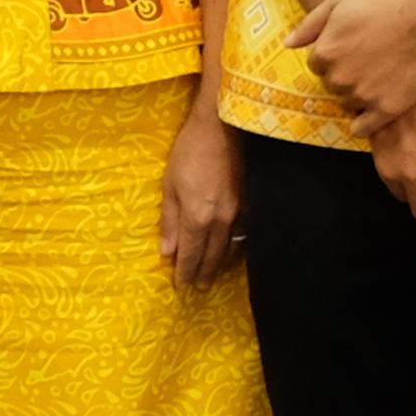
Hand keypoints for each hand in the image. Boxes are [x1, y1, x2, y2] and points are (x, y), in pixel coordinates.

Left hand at [159, 94, 242, 284]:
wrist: (222, 127)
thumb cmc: (189, 152)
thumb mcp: (169, 184)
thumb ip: (169, 220)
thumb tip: (166, 251)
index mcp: (198, 216)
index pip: (191, 254)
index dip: (185, 272)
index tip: (181, 287)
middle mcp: (221, 220)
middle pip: (212, 256)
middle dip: (204, 274)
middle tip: (198, 289)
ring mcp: (239, 212)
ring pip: (230, 248)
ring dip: (220, 264)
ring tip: (213, 275)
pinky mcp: (249, 202)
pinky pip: (242, 234)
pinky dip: (234, 248)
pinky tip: (231, 251)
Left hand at [286, 0, 415, 127]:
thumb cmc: (385, 3)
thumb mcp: (341, 0)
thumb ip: (310, 24)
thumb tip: (288, 44)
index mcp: (325, 53)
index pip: (316, 64)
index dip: (333, 55)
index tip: (352, 47)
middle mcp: (339, 78)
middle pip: (331, 85)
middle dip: (344, 74)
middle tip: (368, 60)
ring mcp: (363, 96)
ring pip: (347, 103)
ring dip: (357, 94)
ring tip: (378, 76)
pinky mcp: (387, 109)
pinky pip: (363, 127)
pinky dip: (364, 122)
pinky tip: (374, 109)